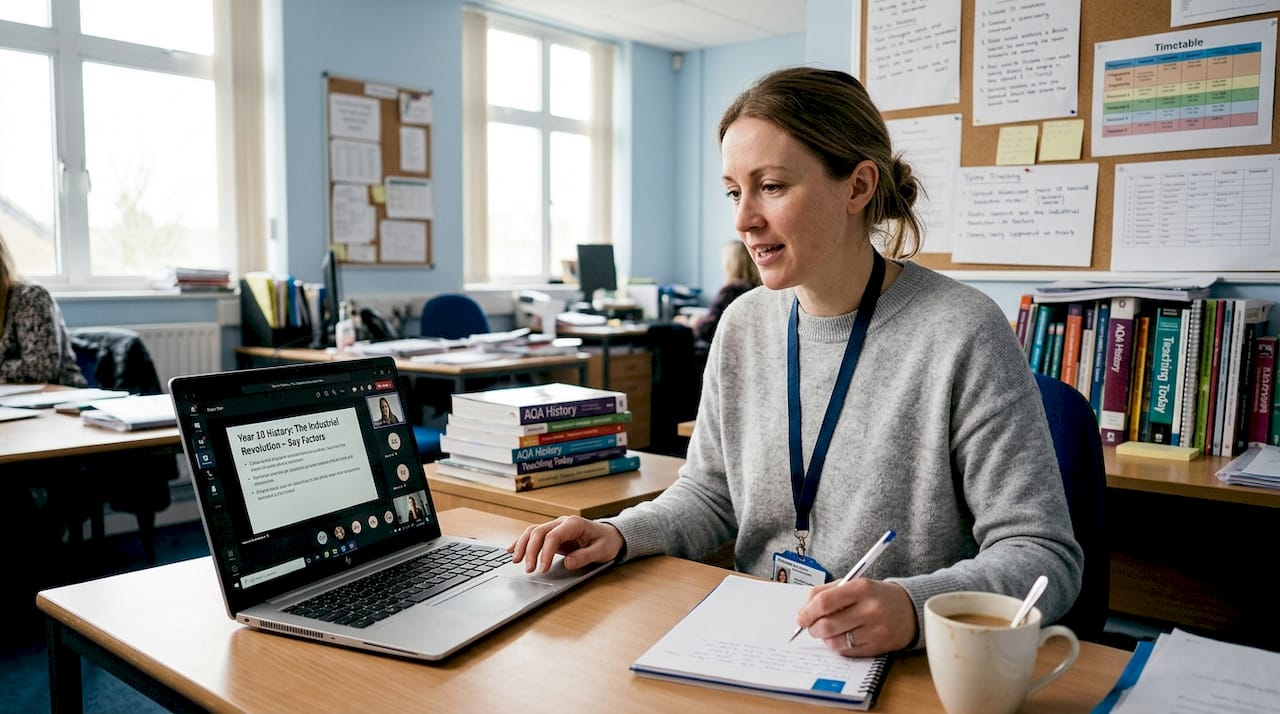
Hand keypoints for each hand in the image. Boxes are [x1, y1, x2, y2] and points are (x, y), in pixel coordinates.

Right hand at [508, 516, 623, 572]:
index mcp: (574, 524)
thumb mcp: (602, 551)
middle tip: (528, 569)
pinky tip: (512, 550)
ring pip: (533, 531)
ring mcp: (556, 527)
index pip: (553, 536)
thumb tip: (567, 562)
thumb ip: (585, 556)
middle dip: (530, 550)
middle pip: (539, 532)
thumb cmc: (607, 542)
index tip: (542, 569)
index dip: (545, 552)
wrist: (611, 535)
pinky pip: (534, 535)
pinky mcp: (552, 534)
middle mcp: (562, 522)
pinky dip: (522, 542)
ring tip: (516, 561)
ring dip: (522, 545)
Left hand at [794, 579, 916, 655]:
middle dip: (812, 628)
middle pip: (827, 624)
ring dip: (824, 638)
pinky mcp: (878, 647)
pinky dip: (838, 646)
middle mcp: (869, 609)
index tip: (801, 617)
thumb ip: (826, 592)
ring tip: (827, 631)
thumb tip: (803, 611)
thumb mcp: (854, 584)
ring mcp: (875, 630)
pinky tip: (842, 637)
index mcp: (861, 588)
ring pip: (835, 641)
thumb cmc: (875, 595)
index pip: (824, 602)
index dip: (807, 612)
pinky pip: (846, 651)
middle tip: (811, 626)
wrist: (910, 609)